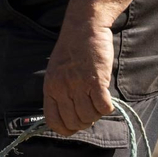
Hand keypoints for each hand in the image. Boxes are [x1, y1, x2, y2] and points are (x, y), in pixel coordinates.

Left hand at [42, 18, 115, 135]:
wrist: (83, 27)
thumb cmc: (72, 50)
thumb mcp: (56, 72)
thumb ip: (60, 92)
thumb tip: (69, 116)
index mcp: (50, 88)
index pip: (53, 122)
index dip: (66, 129)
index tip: (76, 125)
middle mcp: (62, 89)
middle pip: (74, 122)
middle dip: (85, 121)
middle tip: (90, 109)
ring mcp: (78, 85)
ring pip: (89, 117)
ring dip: (96, 113)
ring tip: (98, 100)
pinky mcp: (96, 81)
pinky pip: (103, 107)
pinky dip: (107, 107)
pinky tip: (106, 97)